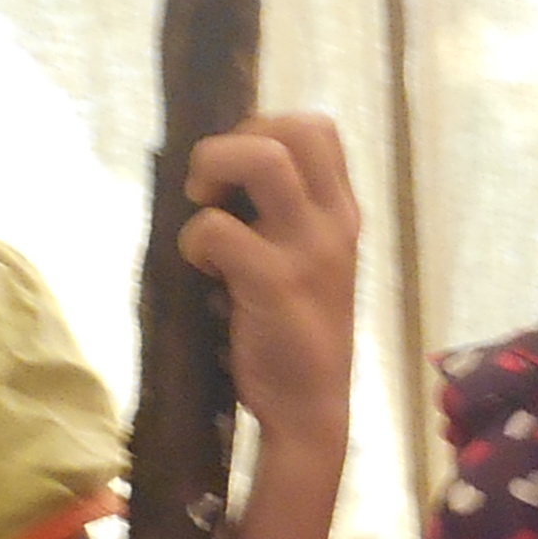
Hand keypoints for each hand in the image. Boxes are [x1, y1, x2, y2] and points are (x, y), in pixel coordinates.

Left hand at [182, 112, 360, 461]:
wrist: (311, 411)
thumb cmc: (297, 337)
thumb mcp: (312, 265)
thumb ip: (288, 218)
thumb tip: (225, 175)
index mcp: (343, 214)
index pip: (318, 128)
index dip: (265, 129)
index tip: (236, 174)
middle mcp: (334, 223)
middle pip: (296, 128)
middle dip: (237, 140)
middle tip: (213, 186)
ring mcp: (308, 252)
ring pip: (264, 158)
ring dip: (216, 167)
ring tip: (203, 205)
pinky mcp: (274, 283)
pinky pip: (218, 227)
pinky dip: (194, 240)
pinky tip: (201, 268)